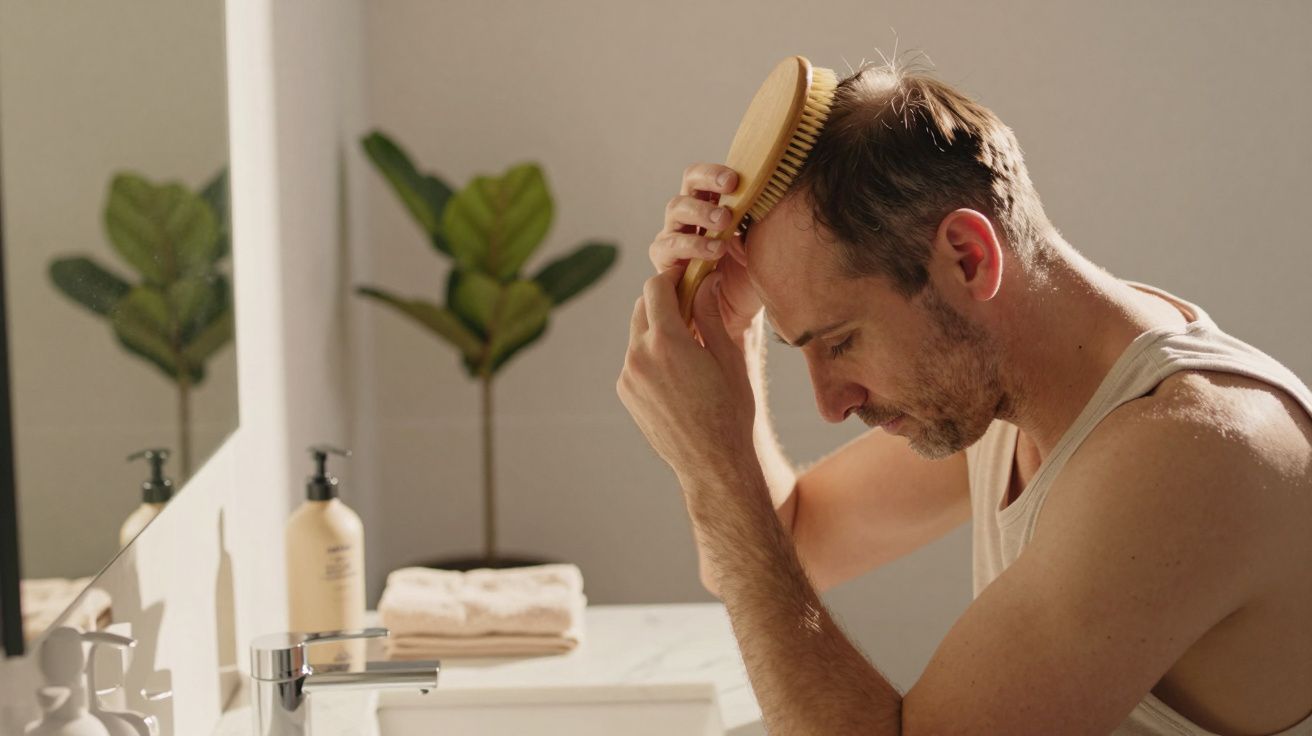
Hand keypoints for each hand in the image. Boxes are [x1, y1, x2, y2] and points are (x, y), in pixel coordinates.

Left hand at [617, 265, 756, 486]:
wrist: (712, 462)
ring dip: (657, 329)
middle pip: (642, 307)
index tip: (688, 278)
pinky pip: (635, 360)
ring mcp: (628, 376)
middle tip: (691, 308)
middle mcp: (639, 355)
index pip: (656, 288)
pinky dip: (651, 355)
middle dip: (664, 302)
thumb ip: (710, 315)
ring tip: (688, 345)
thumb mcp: (728, 357)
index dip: (673, 278)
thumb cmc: (730, 410)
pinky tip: (677, 372)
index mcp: (667, 341)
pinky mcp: (626, 392)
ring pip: (637, 334)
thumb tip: (705, 281)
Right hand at [651, 163, 761, 342]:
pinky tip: (713, 252)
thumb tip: (768, 195)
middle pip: (689, 182)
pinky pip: (668, 245)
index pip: (708, 175)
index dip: (717, 172)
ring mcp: (675, 234)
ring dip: (701, 212)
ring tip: (724, 224)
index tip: (736, 179)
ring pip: (676, 208)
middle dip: (709, 183)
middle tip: (730, 191)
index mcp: (714, 203)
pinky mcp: (664, 260)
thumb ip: (758, 222)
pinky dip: (691, 245)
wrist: (738, 315)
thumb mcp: (761, 246)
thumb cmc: (750, 275)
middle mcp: (691, 215)